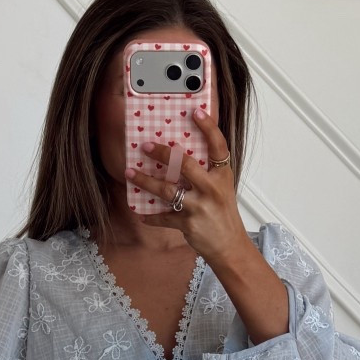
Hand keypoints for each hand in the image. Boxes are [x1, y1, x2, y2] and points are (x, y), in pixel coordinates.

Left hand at [130, 112, 251, 268]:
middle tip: (146, 145)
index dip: (208, 127)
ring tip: (130, 173)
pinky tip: (141, 213)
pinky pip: (163, 217)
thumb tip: (178, 157)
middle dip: (163, 153)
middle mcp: (212, 189)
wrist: (230, 247)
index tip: (195, 112)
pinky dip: (150, 216)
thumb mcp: (221, 189)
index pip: (218, 146)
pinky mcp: (188, 224)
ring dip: (145, 181)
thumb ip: (205, 173)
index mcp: (222, 176)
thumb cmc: (223, 216)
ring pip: (167, 190)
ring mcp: (199, 207)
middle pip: (185, 165)